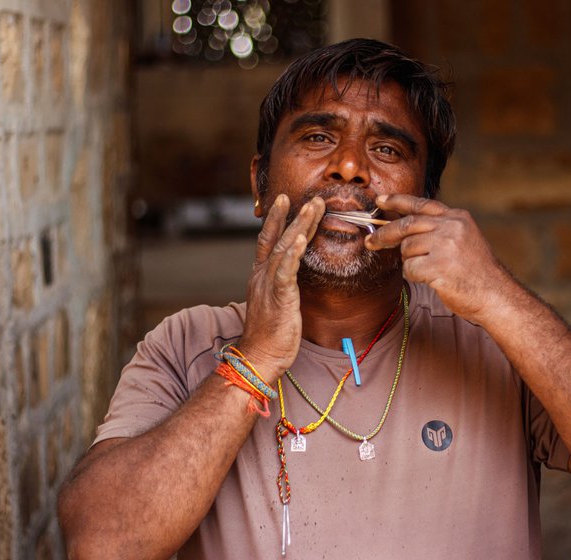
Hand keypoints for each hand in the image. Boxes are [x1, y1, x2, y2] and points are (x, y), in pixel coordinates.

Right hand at [237, 195, 324, 383]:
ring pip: (283, 248)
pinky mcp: (278, 297)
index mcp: (260, 277)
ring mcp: (268, 285)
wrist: (258, 358)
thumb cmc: (269, 336)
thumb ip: (279, 287)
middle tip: (308, 197)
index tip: (285, 200)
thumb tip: (289, 278)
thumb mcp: (274, 304)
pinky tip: (301, 238)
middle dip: (293, 215)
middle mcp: (261, 276)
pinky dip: (293, 253)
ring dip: (299, 225)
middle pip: (277, 238)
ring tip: (313, 207)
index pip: (267, 241)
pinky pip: (285, 271)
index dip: (277, 220)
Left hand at [365, 194, 504, 322]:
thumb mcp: (464, 239)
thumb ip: (439, 230)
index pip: (421, 204)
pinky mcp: (438, 266)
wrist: (496, 295)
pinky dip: (416, 276)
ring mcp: (445, 245)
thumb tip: (404, 230)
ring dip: (411, 262)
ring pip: (407, 249)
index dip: (397, 201)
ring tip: (431, 271)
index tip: (379, 201)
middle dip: (385, 235)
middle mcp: (451, 226)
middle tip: (371, 242)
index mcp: (457, 218)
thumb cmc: (477, 273)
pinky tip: (433, 280)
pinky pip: (410, 268)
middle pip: (406, 225)